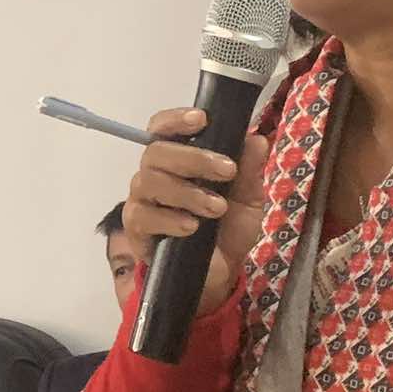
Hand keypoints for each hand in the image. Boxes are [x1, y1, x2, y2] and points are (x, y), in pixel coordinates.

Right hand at [123, 110, 271, 315]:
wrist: (220, 272)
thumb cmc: (228, 227)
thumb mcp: (248, 198)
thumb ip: (250, 170)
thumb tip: (256, 138)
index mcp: (177, 159)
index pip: (162, 128)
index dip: (176, 119)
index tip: (202, 120)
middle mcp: (154, 174)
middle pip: (156, 152)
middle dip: (194, 158)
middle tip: (227, 171)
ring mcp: (142, 201)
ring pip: (149, 181)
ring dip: (187, 192)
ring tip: (216, 208)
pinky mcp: (137, 229)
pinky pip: (143, 216)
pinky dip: (170, 219)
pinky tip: (191, 227)